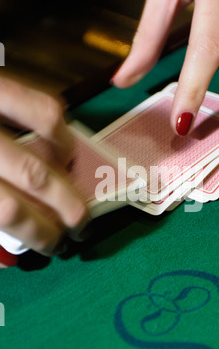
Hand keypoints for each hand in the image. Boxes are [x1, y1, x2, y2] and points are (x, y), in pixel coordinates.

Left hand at [0, 77, 89, 266]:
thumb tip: (4, 242)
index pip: (8, 212)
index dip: (39, 234)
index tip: (54, 244)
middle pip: (34, 179)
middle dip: (68, 209)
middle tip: (81, 225)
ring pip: (42, 139)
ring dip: (67, 171)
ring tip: (74, 186)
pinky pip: (37, 104)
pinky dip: (58, 128)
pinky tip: (60, 145)